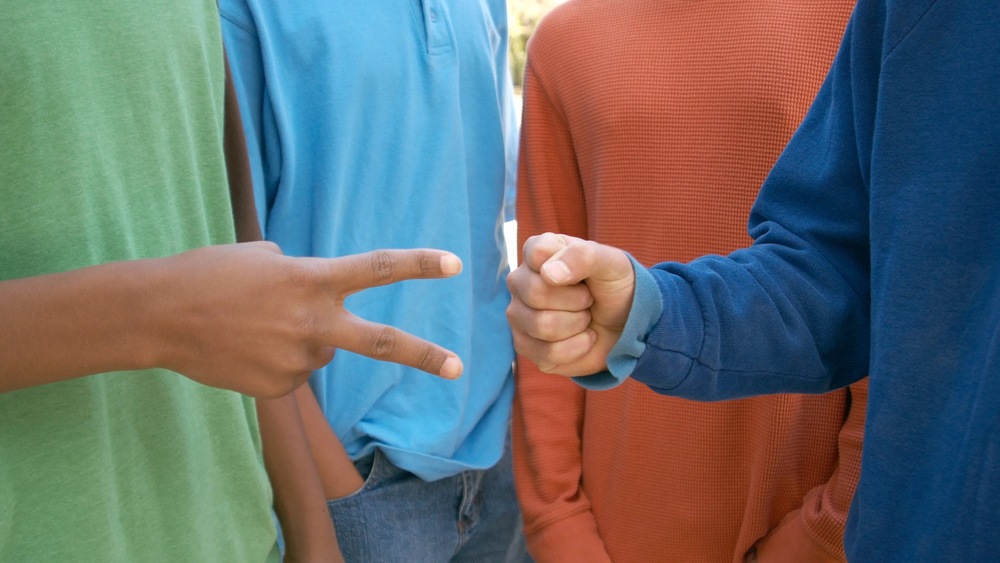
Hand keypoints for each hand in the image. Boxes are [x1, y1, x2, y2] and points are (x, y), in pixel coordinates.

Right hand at [152, 242, 463, 397]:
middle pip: (380, 343)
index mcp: (311, 280)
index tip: (456, 264)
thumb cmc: (210, 274)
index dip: (419, 265)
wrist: (159, 315)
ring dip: (300, 339)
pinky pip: (294, 372)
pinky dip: (277, 360)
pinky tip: (245, 348)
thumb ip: (304, 276)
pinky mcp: (279, 388)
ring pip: (319, 351)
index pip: (378, 269)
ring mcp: (296, 360)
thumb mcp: (264, 258)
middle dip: (424, 356)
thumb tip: (323, 302)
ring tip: (254, 326)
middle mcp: (312, 323)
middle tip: (458, 367)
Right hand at [506, 233, 634, 376]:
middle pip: (535, 293)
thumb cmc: (613, 286)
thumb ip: (582, 256)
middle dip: (577, 300)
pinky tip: (583, 338)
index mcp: (536, 252)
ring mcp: (519, 315)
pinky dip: (577, 347)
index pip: (537, 253)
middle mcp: (520, 282)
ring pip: (541, 325)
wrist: (626, 323)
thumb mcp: (610, 262)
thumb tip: (548, 274)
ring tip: (585, 318)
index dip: (569, 268)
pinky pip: (547, 353)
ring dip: (578, 324)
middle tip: (589, 299)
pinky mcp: (525, 346)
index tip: (585, 274)